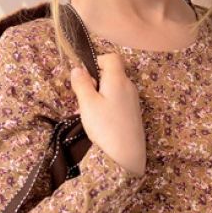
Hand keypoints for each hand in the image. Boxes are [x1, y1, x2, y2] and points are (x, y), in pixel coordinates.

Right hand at [70, 53, 146, 175]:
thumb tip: (77, 68)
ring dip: (100, 94)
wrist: (127, 155)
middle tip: (84, 98)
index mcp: (118, 79)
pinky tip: (101, 121)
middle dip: (96, 81)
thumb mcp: (87, 104)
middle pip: (112, 73)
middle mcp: (129, 86)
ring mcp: (133, 99)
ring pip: (114, 87)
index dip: (98, 60)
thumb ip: (82, 84)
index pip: (112, 57)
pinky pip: (118, 99)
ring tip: (90, 112)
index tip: (86, 75)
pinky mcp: (133, 112)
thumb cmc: (106, 127)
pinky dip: (108, 104)